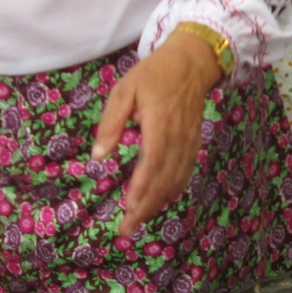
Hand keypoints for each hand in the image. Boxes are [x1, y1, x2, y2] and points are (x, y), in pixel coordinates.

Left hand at [93, 31, 222, 239]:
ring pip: (175, 182)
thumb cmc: (153, 74)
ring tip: (138, 221)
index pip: (151, 163)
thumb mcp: (124, 90)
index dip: (141, 188)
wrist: (192, 62)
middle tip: (127, 229)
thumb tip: (98, 156)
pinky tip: (160, 202)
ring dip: (157, 204)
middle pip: (164, 181)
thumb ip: (111, 124)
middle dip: (145, 208)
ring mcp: (188, 143)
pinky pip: (184, 174)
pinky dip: (172, 192)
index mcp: (159, 124)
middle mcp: (177, 139)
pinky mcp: (193, 144)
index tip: (128, 208)